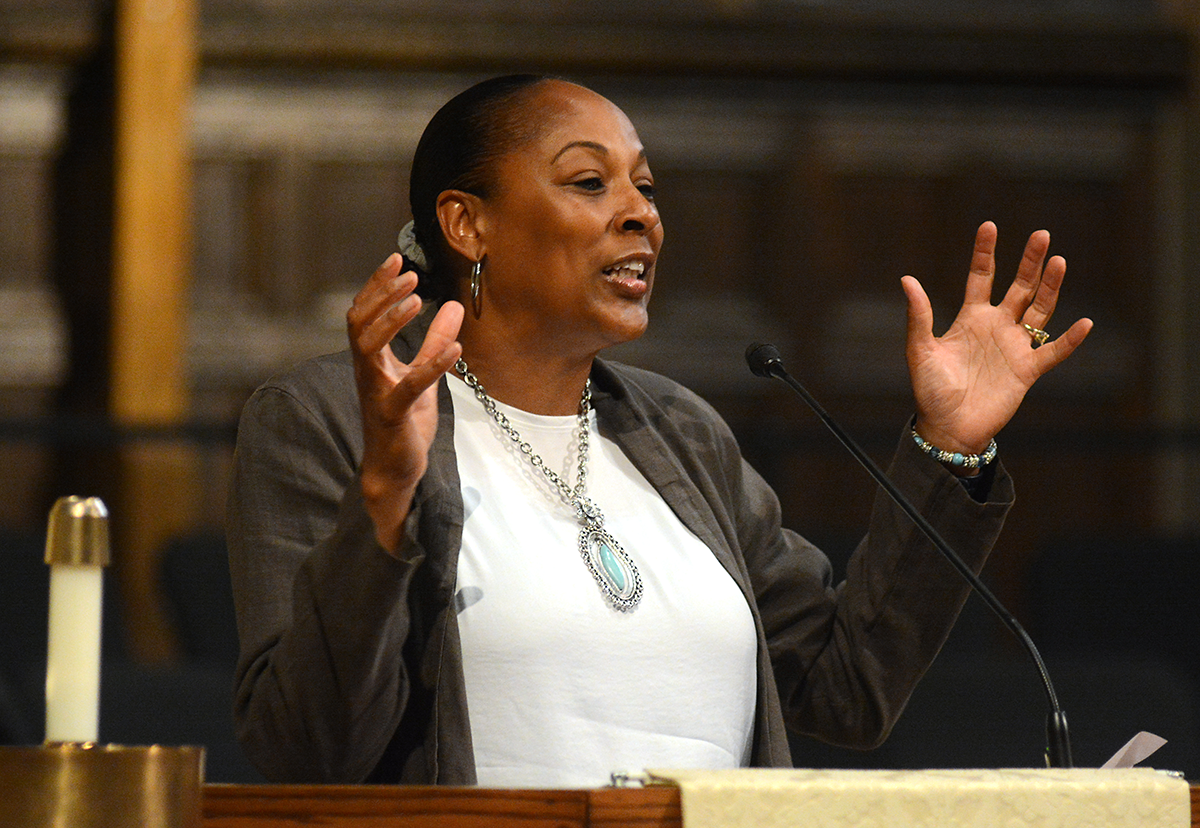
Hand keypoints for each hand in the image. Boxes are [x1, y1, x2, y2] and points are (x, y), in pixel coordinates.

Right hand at [347, 254, 462, 552]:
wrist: (396, 468)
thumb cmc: (404, 421)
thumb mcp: (424, 374)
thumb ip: (434, 341)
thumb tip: (452, 306)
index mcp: (371, 359)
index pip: (364, 313)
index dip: (377, 285)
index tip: (396, 259)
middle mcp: (367, 371)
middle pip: (360, 322)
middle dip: (381, 295)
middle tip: (409, 275)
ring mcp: (376, 392)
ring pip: (368, 348)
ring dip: (393, 321)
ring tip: (418, 299)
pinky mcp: (392, 415)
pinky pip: (407, 387)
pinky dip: (430, 366)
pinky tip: (454, 350)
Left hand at [901, 221, 1092, 470]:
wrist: (947, 427)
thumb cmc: (930, 390)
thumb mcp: (920, 350)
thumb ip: (919, 316)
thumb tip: (907, 279)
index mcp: (970, 318)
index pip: (981, 277)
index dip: (985, 253)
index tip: (989, 225)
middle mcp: (997, 327)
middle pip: (1019, 287)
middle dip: (1030, 262)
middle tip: (1041, 234)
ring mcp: (1015, 347)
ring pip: (1040, 310)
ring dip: (1050, 288)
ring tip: (1059, 261)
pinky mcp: (1027, 370)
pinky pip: (1053, 352)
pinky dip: (1069, 339)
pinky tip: (1085, 323)